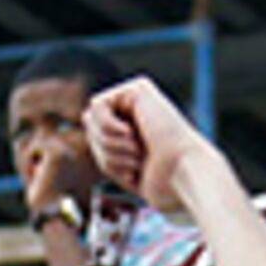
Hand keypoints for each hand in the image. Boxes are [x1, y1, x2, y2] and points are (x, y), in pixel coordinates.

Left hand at [83, 77, 211, 214]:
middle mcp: (136, 111)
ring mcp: (137, 98)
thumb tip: (85, 113)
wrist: (180, 173)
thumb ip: (98, 138)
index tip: (132, 173)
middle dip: (105, 151)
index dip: (105, 160)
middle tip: (136, 160)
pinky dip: (108, 127)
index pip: (94, 139)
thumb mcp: (116, 163)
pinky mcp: (138, 88)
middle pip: (90, 127)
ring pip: (91, 118)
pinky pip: (97, 105)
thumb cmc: (155, 177)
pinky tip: (132, 133)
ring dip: (109, 143)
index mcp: (134, 129)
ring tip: (136, 150)